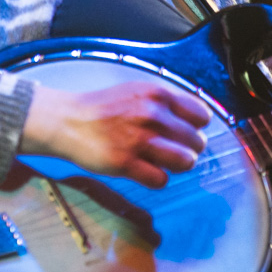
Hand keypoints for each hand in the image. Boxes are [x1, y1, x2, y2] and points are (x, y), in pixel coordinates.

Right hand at [21, 81, 212, 188]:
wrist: (68, 120)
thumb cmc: (106, 108)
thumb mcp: (139, 91)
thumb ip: (167, 102)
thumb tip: (198, 119)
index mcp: (158, 94)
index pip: (202, 115)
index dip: (197, 127)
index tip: (188, 131)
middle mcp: (152, 115)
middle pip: (197, 141)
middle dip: (190, 149)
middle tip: (174, 150)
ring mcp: (140, 139)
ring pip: (186, 161)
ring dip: (180, 165)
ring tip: (166, 162)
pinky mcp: (126, 163)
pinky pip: (161, 180)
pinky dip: (157, 178)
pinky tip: (146, 170)